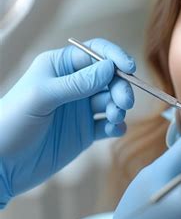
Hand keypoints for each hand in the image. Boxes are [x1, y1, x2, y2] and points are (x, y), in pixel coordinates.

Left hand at [0, 38, 135, 206]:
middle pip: (109, 77)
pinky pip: (108, 124)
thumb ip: (77, 83)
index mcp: (59, 67)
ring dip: (119, 106)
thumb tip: (110, 68)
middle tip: (124, 103)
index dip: (114, 57)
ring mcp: (80, 109)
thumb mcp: (42, 97)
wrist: (1, 165)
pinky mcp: (85, 132)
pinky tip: (113, 130)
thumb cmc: (11, 123)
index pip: (95, 53)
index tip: (129, 68)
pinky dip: (116, 126)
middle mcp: (73, 85)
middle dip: (120, 87)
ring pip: (112, 100)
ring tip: (115, 117)